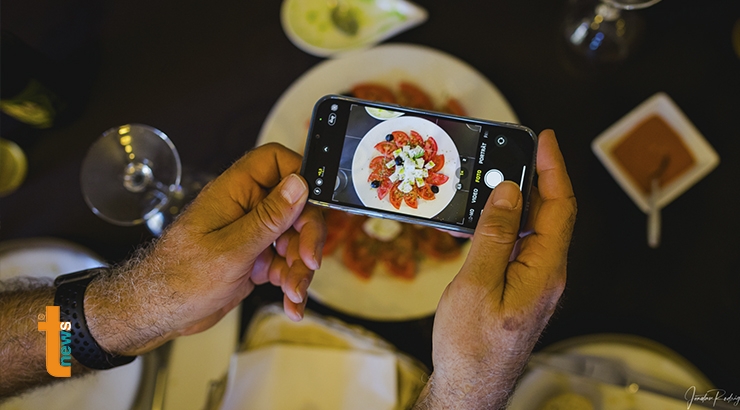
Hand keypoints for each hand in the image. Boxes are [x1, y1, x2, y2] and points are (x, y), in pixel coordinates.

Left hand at [85, 143, 325, 355]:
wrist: (158, 314)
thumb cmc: (177, 279)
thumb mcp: (230, 250)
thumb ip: (268, 217)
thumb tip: (298, 184)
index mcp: (234, 192)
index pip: (276, 162)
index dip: (301, 176)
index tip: (315, 204)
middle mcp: (246, 208)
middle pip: (296, 206)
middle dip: (307, 237)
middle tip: (309, 262)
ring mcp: (251, 234)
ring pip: (295, 240)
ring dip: (301, 268)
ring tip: (295, 293)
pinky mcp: (255, 258)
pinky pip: (286, 264)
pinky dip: (292, 282)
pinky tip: (292, 302)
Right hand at [415, 130, 576, 408]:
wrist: (470, 385)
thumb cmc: (472, 345)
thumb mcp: (477, 284)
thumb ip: (495, 235)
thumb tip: (508, 193)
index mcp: (544, 270)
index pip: (559, 206)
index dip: (553, 168)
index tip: (544, 139)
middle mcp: (547, 274)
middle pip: (551, 213)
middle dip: (536, 177)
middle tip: (514, 150)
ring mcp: (536, 282)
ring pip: (534, 229)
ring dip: (518, 200)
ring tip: (494, 178)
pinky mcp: (522, 289)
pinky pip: (521, 246)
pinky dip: (506, 224)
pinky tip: (485, 218)